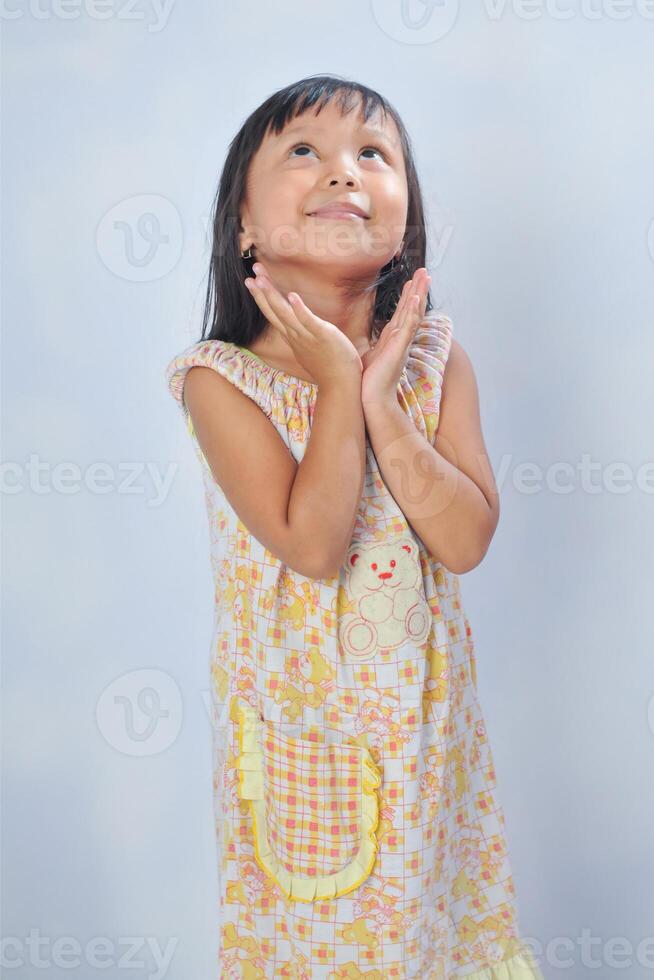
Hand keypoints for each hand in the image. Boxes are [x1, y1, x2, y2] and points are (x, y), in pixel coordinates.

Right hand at [244, 262, 361, 387]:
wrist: (340, 384)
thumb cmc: (328, 365)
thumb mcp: (309, 346)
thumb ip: (301, 332)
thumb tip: (297, 321)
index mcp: (292, 336)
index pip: (272, 313)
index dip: (261, 297)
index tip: (251, 280)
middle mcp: (295, 335)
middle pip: (274, 311)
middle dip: (261, 292)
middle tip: (250, 274)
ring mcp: (307, 336)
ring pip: (285, 314)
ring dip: (272, 296)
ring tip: (261, 279)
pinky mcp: (323, 336)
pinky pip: (309, 321)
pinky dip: (299, 309)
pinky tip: (292, 296)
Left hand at [360, 268, 430, 407]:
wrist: (371, 399)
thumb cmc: (368, 382)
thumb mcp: (370, 358)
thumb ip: (373, 348)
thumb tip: (368, 344)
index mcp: (393, 340)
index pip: (403, 313)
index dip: (408, 297)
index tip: (412, 281)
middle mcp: (400, 339)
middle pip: (412, 309)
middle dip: (419, 289)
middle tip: (425, 271)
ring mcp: (402, 343)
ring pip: (413, 313)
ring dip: (420, 294)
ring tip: (425, 276)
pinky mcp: (399, 349)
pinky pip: (408, 327)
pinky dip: (412, 313)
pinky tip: (416, 299)